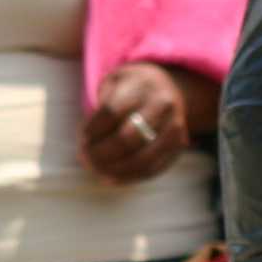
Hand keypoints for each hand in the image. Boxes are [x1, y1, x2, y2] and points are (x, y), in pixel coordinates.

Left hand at [79, 62, 191, 182]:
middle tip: (85, 157)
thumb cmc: (131, 89)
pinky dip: (129, 177)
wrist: (167, 89)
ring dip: (113, 169)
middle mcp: (162, 106)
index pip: (111, 112)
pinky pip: (152, 169)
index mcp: (142, 85)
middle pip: (126, 139)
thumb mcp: (113, 84)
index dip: (92, 129)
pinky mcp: (178, 146)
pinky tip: (111, 177)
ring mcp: (174, 128)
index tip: (83, 137)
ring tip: (96, 169)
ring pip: (141, 159)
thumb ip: (99, 111)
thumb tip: (85, 146)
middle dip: (101, 153)